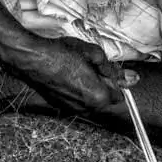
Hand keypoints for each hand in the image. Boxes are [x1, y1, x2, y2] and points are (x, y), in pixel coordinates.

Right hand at [2, 34, 131, 113]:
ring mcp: (72, 109)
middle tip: (91, 66)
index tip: (108, 69)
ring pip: (90, 100)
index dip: (116, 80)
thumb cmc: (61, 53)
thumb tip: (130, 77)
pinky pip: (77, 100)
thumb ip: (112, 68)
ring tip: (77, 69)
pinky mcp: (60, 106)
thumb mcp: (93, 53)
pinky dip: (76, 90)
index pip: (120, 95)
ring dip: (90, 88)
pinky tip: (68, 76)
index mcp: (98, 96)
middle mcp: (86, 108)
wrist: (31, 59)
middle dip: (104, 85)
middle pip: (105, 100)